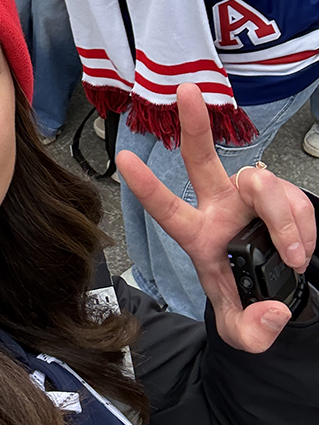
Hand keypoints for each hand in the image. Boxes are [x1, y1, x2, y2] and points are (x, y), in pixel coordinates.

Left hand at [117, 83, 315, 352]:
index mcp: (199, 235)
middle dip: (194, 124)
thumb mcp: (242, 331)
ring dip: (283, 220)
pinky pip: (296, 202)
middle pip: (202, 159)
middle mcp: (219, 205)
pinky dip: (304, 229)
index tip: (123, 160)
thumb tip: (272, 312)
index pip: (167, 209)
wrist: (282, 291)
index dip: (146, 186)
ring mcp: (250, 196)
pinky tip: (302, 250)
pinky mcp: (282, 196)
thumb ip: (252, 332)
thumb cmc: (248, 301)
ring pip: (262, 186)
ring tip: (293, 256)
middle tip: (186, 91)